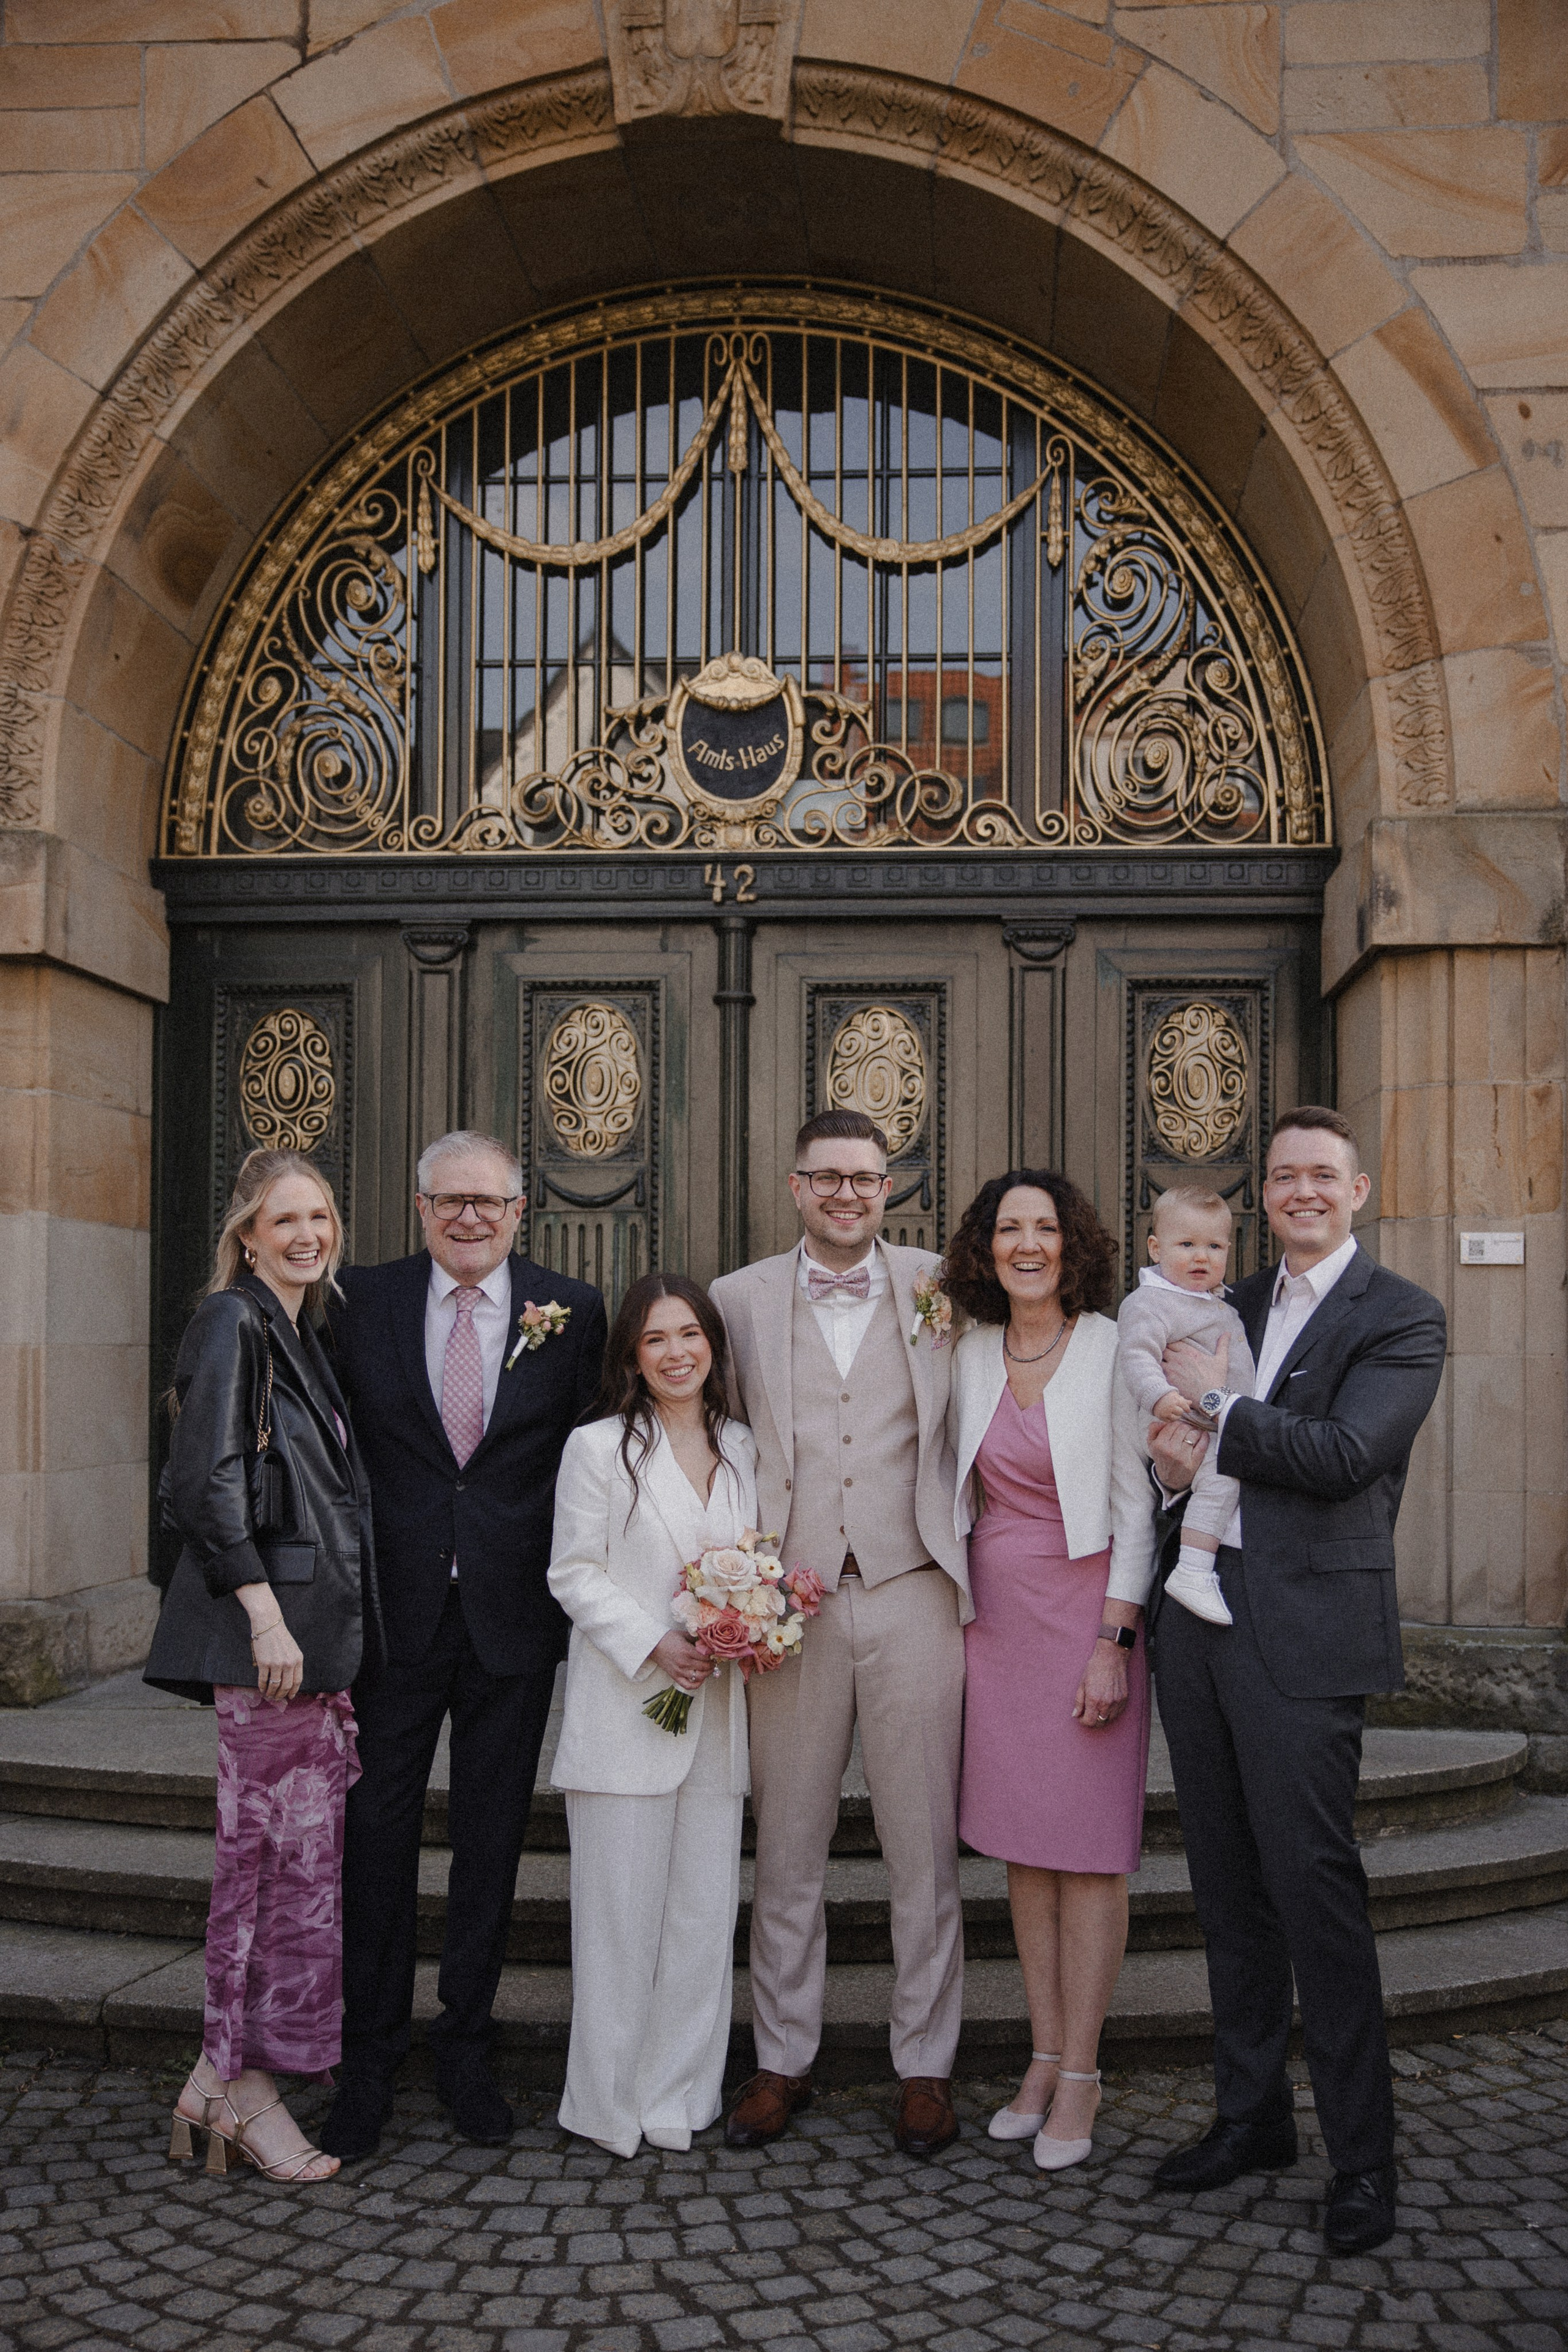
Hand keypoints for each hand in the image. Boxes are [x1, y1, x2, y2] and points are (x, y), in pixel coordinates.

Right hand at [237, 1585, 303, 1701]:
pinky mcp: (264, 1663)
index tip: (289, 1697)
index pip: (297, 1681)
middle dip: (281, 1695)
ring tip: (268, 1695)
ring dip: (271, 1693)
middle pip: (286, 1686)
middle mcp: (289, 1663)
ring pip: (274, 1685)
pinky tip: (261, 1689)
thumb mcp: (293, 1649)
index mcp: (298, 1659)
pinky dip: (262, 1687)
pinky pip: (263, 1680)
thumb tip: (289, 1681)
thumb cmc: (280, 1637)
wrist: (268, 1624)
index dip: (293, 1691)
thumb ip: (293, 1663)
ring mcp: (276, 1663)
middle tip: (277, 1698)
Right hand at [650, 1631, 715, 1694]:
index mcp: (687, 1651)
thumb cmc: (667, 1638)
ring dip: (707, 1673)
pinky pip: (688, 1685)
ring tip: (709, 1668)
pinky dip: (696, 1684)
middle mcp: (684, 1662)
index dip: (713, 1655)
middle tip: (714, 1660)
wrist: (653, 1645)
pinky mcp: (675, 1677)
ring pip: (699, 1677)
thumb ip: (696, 1639)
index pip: (706, 1657)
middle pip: (705, 1667)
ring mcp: (679, 1671)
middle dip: (712, 1664)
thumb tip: (708, 1642)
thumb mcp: (684, 1635)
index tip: (715, 1653)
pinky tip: (700, 1679)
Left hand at [1073, 1640, 1127, 1728]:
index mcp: (1093, 1699)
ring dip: (1101, 1718)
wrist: (1111, 1658)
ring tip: (1096, 1710)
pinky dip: (1111, 1713)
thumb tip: (1075, 1715)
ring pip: (1109, 1720)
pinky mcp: (1124, 1699)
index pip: (1089, 1722)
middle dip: (1092, 1721)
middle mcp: (1106, 1703)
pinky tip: (1105, 1706)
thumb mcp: (1082, 1684)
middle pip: (1099, 1723)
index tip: (1081, 1717)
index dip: (1083, 1721)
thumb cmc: (1094, 1668)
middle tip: (1087, 1714)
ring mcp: (1117, 1702)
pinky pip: (1117, 1713)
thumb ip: (1078, 1702)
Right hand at [1149, 1416, 1205, 1493]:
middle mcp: (1170, 1450)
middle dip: (1187, 1427)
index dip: (1178, 1423)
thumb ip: (1153, 1430)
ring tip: (1194, 1434)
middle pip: (1184, 1428)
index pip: (1172, 1425)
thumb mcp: (1152, 1445)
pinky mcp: (1193, 1462)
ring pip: (1193, 1434)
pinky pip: (1202, 1445)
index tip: (1180, 1426)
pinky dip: (1204, 1438)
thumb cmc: (1162, 1459)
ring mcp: (1182, 1457)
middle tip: (1188, 1430)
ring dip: (1196, 1432)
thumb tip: (1162, 1421)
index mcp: (1159, 1445)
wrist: (1170, 1480)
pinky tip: (1203, 1436)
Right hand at [1151, 1388, 1188, 1422]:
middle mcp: (1171, 1407)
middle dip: (1180, 1411)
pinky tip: (1169, 1414)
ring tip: (1174, 1412)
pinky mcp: (1161, 1417)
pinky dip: (1171, 1418)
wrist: (1152, 1396)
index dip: (1187, 1408)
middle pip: (1180, 1413)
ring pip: (1176, 1418)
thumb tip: (1191, 1402)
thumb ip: (1183, 1400)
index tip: (1187, 1409)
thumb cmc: (1166, 1395)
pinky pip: (1169, 1421)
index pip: (1185, 1407)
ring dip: (1176, 1416)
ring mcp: (1166, 1412)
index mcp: (1175, 1400)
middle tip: (1178, 1409)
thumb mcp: (1175, 1395)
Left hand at [1161, 1333, 1228, 1403]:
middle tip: (1164, 1356)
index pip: (1172, 1341)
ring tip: (1159, 1365)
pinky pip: (1157, 1373)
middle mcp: (1178, 1358)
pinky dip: (1157, 1373)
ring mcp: (1172, 1369)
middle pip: (1163, 1349)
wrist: (1211, 1398)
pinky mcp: (1168, 1380)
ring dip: (1158, 1361)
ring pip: (1158, 1360)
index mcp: (1189, 1351)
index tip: (1171, 1348)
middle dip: (1163, 1351)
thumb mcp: (1221, 1360)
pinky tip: (1159, 1376)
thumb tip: (1227, 1333)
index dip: (1171, 1344)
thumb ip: (1222, 1345)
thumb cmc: (1216, 1379)